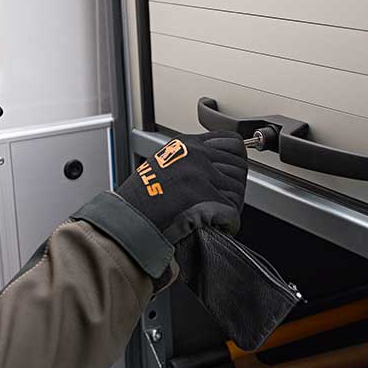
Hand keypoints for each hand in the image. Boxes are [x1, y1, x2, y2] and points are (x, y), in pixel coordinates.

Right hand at [114, 132, 247, 243]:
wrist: (128, 219)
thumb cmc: (140, 199)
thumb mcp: (165, 163)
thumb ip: (190, 160)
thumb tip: (219, 167)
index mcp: (186, 145)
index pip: (232, 142)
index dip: (238, 160)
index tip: (235, 171)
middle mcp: (195, 154)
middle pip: (239, 167)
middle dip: (235, 188)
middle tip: (224, 201)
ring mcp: (200, 173)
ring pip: (238, 190)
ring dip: (231, 207)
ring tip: (218, 215)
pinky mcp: (204, 195)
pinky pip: (233, 211)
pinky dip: (229, 223)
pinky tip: (218, 226)